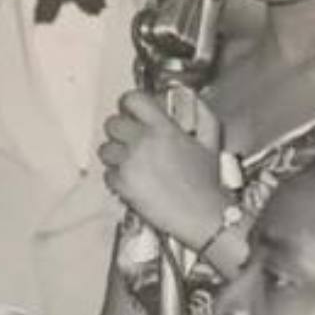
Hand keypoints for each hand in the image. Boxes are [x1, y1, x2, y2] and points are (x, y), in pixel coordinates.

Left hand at [99, 90, 224, 245]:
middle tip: (131, 142)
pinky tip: (134, 183)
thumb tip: (191, 99)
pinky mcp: (122, 185)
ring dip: (116, 156)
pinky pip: (108, 174)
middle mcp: (143, 141)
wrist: (203, 215)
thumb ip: (201, 116)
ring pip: (105, 149)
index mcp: (164, 128)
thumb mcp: (209, 143)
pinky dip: (117, 179)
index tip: (130, 111)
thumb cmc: (208, 183)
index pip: (133, 99)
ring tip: (132, 165)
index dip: (128, 104)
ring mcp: (130, 163)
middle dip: (120, 132)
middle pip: (112, 124)